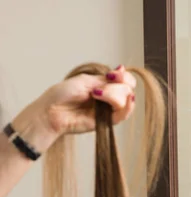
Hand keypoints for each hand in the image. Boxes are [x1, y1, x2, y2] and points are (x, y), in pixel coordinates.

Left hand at [12, 65, 135, 139]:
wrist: (51, 111)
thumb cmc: (62, 94)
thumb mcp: (85, 81)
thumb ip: (105, 79)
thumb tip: (123, 68)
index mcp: (104, 85)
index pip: (125, 80)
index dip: (124, 76)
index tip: (113, 74)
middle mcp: (109, 97)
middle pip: (127, 89)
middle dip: (115, 87)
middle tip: (96, 90)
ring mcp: (109, 110)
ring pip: (126, 100)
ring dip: (114, 95)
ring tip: (96, 96)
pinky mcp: (108, 122)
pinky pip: (124, 115)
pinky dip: (127, 107)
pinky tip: (119, 102)